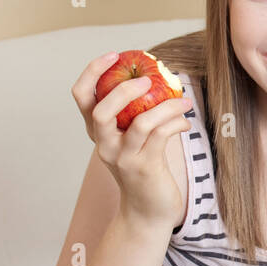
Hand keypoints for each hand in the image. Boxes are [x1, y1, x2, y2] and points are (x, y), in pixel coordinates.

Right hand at [72, 51, 192, 228]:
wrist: (148, 210)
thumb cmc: (144, 168)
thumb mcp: (133, 139)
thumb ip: (135, 113)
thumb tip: (157, 77)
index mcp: (97, 132)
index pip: (81, 96)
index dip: (92, 71)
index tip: (113, 55)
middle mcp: (104, 144)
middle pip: (101, 110)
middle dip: (124, 90)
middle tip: (148, 79)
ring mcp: (123, 158)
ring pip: (140, 122)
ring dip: (166, 107)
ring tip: (183, 101)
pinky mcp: (145, 168)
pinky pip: (161, 136)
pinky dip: (176, 123)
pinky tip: (185, 122)